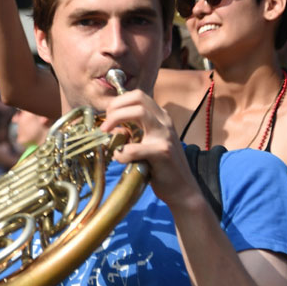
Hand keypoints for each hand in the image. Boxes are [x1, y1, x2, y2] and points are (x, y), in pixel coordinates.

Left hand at [101, 90, 200, 209]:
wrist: (181, 189)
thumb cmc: (159, 166)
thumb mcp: (145, 143)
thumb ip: (132, 131)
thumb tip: (111, 126)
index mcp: (160, 117)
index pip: (137, 96)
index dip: (118, 102)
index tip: (107, 117)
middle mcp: (164, 122)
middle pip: (138, 98)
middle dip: (115, 108)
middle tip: (105, 126)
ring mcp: (165, 135)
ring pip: (140, 112)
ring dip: (117, 120)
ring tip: (108, 135)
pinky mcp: (162, 152)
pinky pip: (134, 147)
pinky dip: (121, 153)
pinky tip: (120, 159)